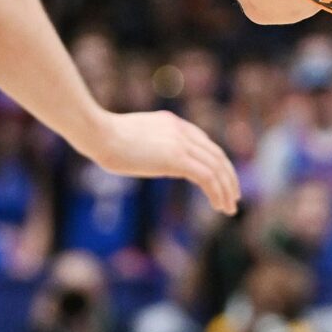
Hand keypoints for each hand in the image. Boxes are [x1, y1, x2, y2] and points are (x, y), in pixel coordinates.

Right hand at [82, 111, 241, 214]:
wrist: (98, 133)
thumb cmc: (105, 139)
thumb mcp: (136, 139)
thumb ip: (155, 148)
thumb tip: (166, 166)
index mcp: (174, 123)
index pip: (205, 143)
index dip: (217, 163)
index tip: (221, 180)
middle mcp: (182, 130)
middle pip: (217, 154)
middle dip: (229, 177)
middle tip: (233, 196)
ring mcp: (181, 143)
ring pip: (216, 167)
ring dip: (226, 189)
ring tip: (229, 208)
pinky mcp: (176, 158)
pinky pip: (207, 177)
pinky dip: (217, 192)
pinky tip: (218, 205)